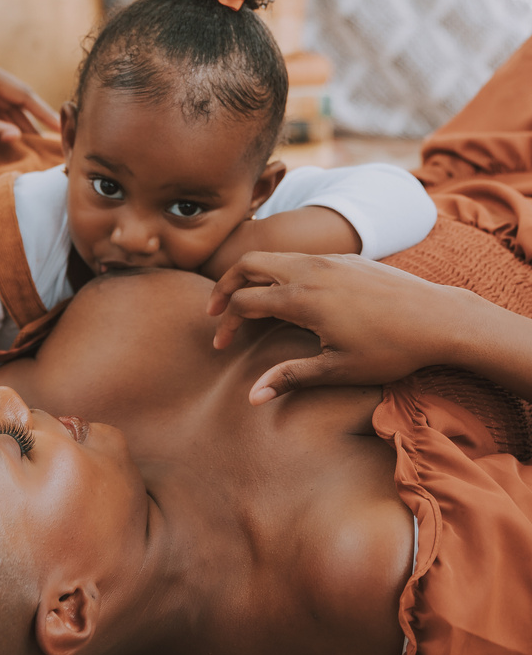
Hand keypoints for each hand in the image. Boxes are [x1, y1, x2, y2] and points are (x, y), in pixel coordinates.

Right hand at [207, 251, 463, 403]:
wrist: (439, 318)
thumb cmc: (391, 349)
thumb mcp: (338, 371)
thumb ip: (290, 377)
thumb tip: (252, 398)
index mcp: (302, 299)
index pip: (243, 301)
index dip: (225, 323)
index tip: (222, 346)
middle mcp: (310, 271)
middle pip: (249, 263)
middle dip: (224, 285)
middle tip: (214, 311)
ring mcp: (328, 260)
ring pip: (275, 256)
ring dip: (252, 277)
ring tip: (245, 302)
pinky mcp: (345, 258)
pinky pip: (300, 257)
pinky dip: (279, 272)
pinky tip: (288, 296)